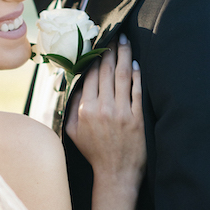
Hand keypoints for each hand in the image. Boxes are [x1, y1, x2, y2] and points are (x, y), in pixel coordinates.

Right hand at [65, 38, 145, 186]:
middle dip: (110, 50)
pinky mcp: (137, 118)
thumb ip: (72, 108)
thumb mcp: (72, 132)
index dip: (94, 58)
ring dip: (124, 56)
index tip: (97, 45)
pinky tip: (135, 64)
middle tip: (113, 35)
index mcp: (86, 110)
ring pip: (122, 77)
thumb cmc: (94, 153)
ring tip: (125, 41)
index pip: (91, 76)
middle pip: (107, 72)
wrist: (115, 173)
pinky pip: (137, 91)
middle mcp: (103, 108)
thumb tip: (75, 86)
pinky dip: (136, 75)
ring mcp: (122, 113)